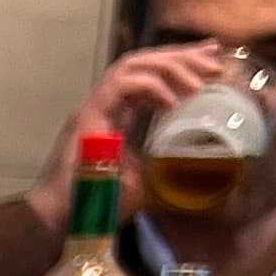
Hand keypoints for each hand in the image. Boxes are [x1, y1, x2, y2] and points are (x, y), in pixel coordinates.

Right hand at [26, 44, 226, 224]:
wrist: (60, 220)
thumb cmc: (98, 205)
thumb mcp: (145, 182)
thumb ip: (165, 168)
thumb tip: (201, 168)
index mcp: (117, 113)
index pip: (149, 73)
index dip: (180, 61)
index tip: (211, 56)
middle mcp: (104, 104)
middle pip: (142, 60)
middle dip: (181, 56)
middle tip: (214, 60)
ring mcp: (93, 107)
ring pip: (131, 64)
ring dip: (169, 67)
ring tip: (198, 82)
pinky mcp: (87, 117)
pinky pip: (120, 86)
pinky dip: (150, 87)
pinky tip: (172, 102)